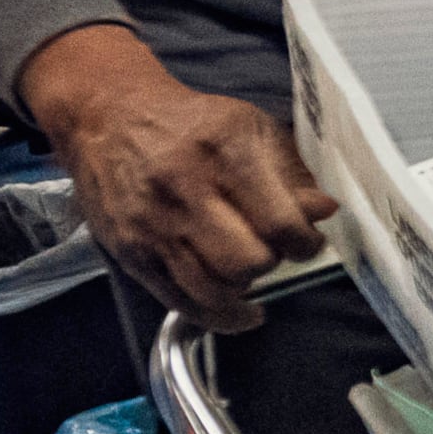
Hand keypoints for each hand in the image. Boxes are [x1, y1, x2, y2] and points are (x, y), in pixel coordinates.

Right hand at [17, 20, 331, 331]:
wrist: (109, 118)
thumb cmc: (189, 124)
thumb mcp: (250, 128)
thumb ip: (291, 173)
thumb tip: (323, 213)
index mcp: (225, 154)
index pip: (279, 222)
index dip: (305, 243)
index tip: (308, 242)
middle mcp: (185, 191)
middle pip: (248, 261)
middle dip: (272, 263)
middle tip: (273, 250)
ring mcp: (153, 226)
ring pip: (214, 290)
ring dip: (244, 290)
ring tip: (251, 272)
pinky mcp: (131, 253)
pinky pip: (180, 302)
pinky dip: (216, 316)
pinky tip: (238, 309)